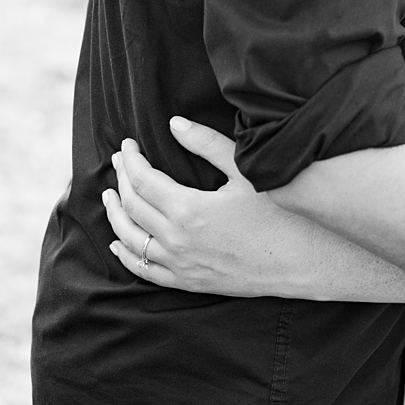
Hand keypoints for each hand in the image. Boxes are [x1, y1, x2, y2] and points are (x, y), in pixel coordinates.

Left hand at [104, 118, 300, 297]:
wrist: (296, 261)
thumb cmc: (277, 213)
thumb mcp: (245, 172)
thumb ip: (208, 145)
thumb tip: (175, 123)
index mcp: (188, 208)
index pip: (143, 179)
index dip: (131, 160)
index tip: (127, 145)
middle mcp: (175, 238)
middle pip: (132, 205)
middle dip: (121, 180)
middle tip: (119, 162)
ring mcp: (177, 263)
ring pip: (129, 237)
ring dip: (115, 215)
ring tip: (109, 196)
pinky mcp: (185, 281)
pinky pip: (143, 270)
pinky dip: (125, 254)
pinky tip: (118, 242)